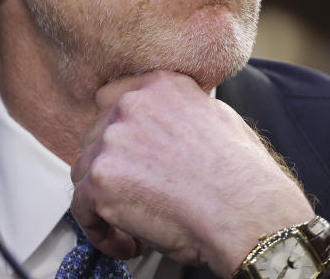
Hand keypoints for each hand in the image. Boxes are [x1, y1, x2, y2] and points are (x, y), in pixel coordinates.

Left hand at [69, 70, 314, 276]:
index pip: (113, 96)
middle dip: (111, 166)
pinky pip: (81, 207)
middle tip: (134, 192)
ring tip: (134, 224)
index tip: (122, 151)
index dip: (116, 128)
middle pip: (95, 135)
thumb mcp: (219, 117)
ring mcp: (113, 141)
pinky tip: (127, 242)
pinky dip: (100, 229)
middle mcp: (132, 106)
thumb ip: (180, 111)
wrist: (247, 214)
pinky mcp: (101, 180)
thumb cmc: (244, 177)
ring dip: (103, 198)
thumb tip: (169, 122)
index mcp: (160, 86)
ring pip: (84, 170)